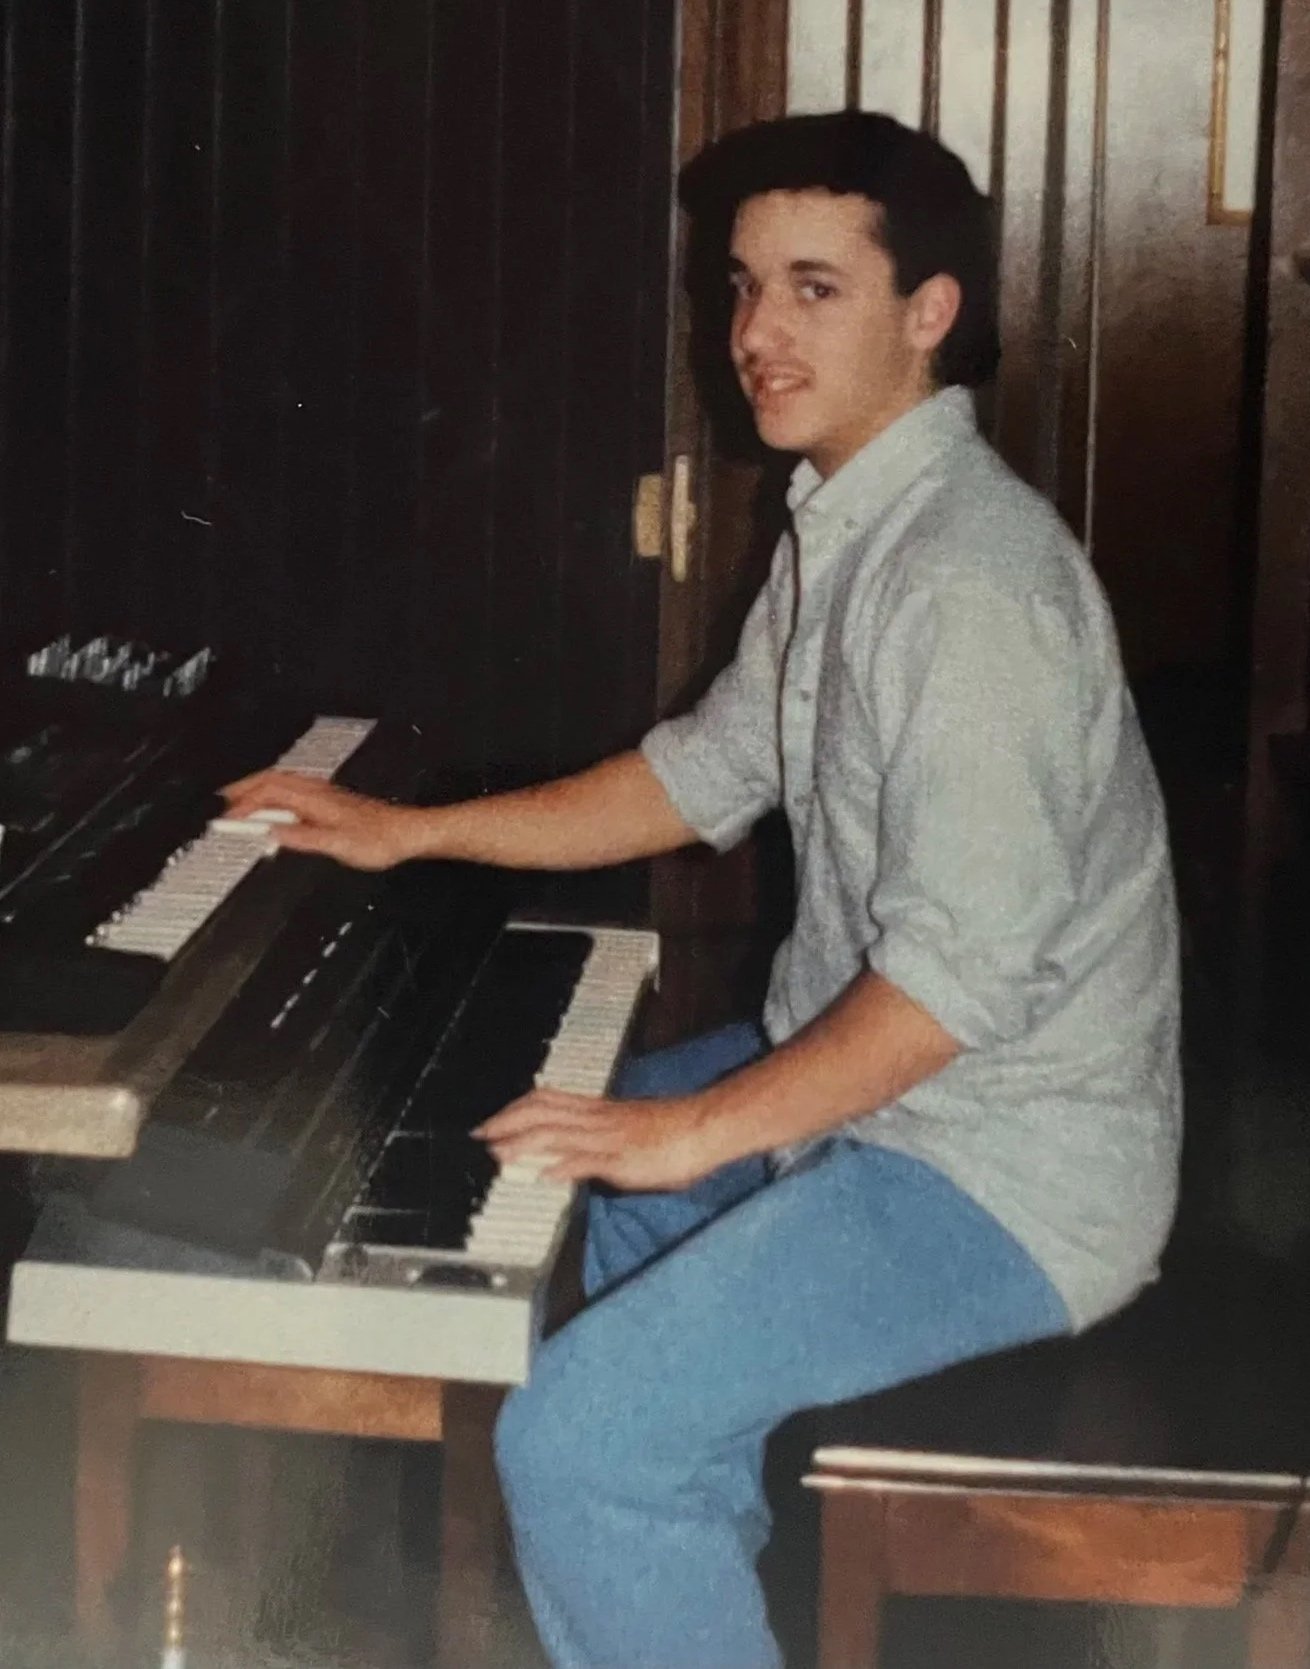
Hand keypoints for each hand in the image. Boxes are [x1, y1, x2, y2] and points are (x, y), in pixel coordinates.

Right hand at [220, 770, 420, 869]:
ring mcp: (324, 794)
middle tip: (221, 804)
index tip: (224, 819)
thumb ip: (303, 838)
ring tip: (240, 805)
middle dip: (242, 790)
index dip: (242, 806)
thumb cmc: (379, 839)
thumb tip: (272, 833)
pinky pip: (292, 790)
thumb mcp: (337, 844)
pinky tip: (274, 809)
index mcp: (314, 799)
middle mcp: (317, 791)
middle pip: (270, 781)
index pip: (268, 794)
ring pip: (281, 783)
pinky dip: (274, 796)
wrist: (407, 833)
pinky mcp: (330, 801)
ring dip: (257, 791)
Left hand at [474, 1089, 718, 1192]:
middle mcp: (597, 1119)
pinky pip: (588, 1159)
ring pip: (556, 1132)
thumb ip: (601, 1143)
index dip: (514, 1109)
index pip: (547, 1101)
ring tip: (498, 1155)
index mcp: (599, 1111)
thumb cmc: (675, 1131)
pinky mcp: (623, 1157)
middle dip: (506, 1122)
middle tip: (480, 1136)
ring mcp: (608, 1137)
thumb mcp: (630, 1132)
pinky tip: (543, 1175)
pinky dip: (562, 1166)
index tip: (491, 1122)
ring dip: (523, 1143)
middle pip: (542, 1111)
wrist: (706, 1126)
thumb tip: (576, 1159)